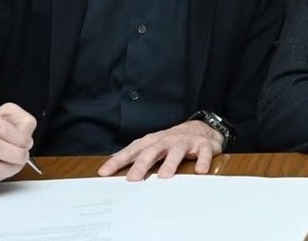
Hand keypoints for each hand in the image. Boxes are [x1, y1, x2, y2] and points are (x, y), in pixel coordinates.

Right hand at [0, 103, 36, 190]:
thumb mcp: (6, 114)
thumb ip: (20, 119)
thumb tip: (25, 133)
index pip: (0, 128)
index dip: (19, 138)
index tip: (27, 142)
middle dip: (16, 154)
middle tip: (23, 155)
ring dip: (11, 168)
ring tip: (16, 163)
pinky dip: (1, 176)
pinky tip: (2, 168)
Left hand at [97, 120, 223, 180]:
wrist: (202, 129)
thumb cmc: (172, 142)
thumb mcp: (154, 148)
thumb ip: (137, 158)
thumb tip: (112, 171)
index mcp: (152, 142)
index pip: (132, 151)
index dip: (118, 161)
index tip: (104, 173)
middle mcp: (166, 140)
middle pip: (152, 151)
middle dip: (141, 164)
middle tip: (133, 179)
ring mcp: (185, 141)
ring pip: (176, 151)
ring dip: (170, 163)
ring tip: (164, 177)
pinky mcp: (203, 144)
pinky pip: (203, 153)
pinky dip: (202, 161)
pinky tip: (200, 171)